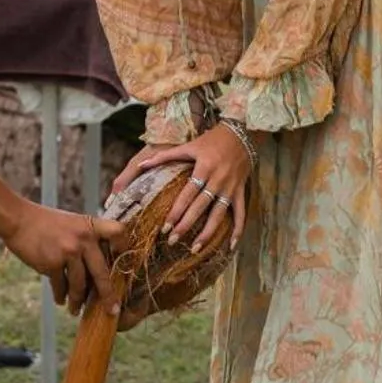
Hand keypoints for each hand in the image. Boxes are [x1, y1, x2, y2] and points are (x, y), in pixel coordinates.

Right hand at [4, 204, 121, 316]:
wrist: (18, 220)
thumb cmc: (45, 222)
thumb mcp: (72, 223)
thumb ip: (87, 239)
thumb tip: (98, 268)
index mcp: (91, 225)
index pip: (118, 232)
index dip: (124, 247)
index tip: (124, 263)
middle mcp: (84, 239)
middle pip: (102, 273)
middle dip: (107, 296)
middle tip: (112, 310)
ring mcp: (68, 252)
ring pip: (79, 285)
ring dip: (78, 301)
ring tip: (76, 310)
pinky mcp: (52, 263)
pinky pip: (61, 286)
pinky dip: (60, 295)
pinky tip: (60, 300)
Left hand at [111, 124, 255, 255]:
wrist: (241, 134)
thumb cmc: (210, 140)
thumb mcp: (188, 146)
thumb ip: (164, 156)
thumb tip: (141, 166)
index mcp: (204, 168)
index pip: (188, 194)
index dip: (177, 211)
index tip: (165, 226)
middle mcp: (218, 179)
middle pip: (201, 207)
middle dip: (186, 225)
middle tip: (172, 240)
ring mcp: (231, 187)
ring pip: (219, 214)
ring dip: (208, 233)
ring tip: (195, 248)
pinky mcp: (240, 191)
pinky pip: (240, 213)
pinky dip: (238, 230)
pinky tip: (231, 246)